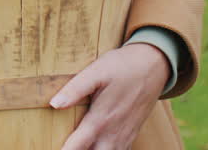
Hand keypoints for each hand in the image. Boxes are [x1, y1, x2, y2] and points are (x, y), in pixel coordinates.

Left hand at [52, 44, 169, 149]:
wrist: (152, 65)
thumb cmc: (121, 66)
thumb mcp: (96, 72)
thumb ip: (75, 89)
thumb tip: (54, 104)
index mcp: (101, 119)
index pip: (78, 145)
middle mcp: (114, 131)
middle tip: (65, 148)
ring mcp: (125, 134)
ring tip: (82, 147)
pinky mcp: (133, 131)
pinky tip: (101, 146)